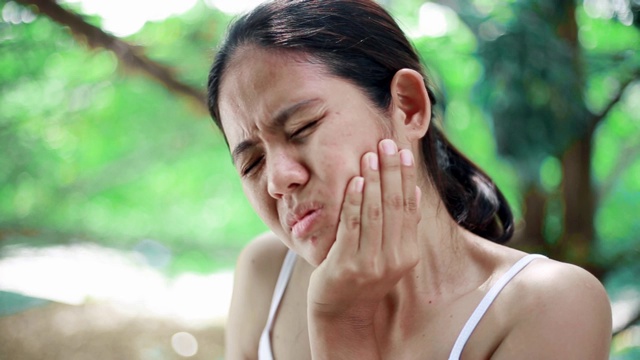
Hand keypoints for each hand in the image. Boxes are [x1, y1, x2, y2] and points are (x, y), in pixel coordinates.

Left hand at [307, 139, 421, 356]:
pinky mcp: (346, 264)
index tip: (403, 152)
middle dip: (391, 171)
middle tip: (387, 143)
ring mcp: (369, 263)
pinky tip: (355, 180)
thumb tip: (414, 192)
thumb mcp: (391, 255)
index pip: (408, 207)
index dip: (406, 177)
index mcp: (407, 254)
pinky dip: (354, 200)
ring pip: (374, 212)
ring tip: (371, 154)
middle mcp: (393, 259)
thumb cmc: (365, 277)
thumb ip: (403, 226)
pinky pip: (352, 225)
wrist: (342, 311)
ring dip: (372, 180)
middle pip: (394, 205)